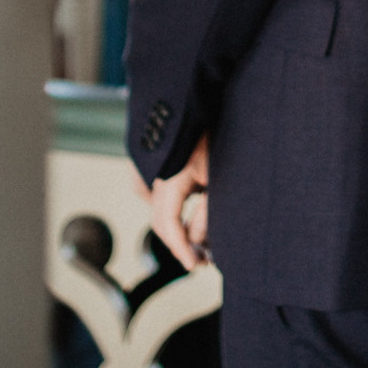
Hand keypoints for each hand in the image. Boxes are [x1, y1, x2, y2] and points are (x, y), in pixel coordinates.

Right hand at [147, 135, 210, 270]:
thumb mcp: (216, 175)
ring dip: (178, 227)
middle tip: (203, 259)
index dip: (181, 249)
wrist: (190, 102)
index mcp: (169, 181)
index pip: (168, 226)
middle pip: (162, 221)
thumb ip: (207, 210)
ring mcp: (151, 171)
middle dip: (181, 243)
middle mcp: (154, 178)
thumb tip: (197, 240)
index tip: (196, 265)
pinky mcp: (154, 167)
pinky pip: (159, 195)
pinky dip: (173, 211)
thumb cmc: (211, 135)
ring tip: (202, 241)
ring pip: (161, 209)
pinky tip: (189, 217)